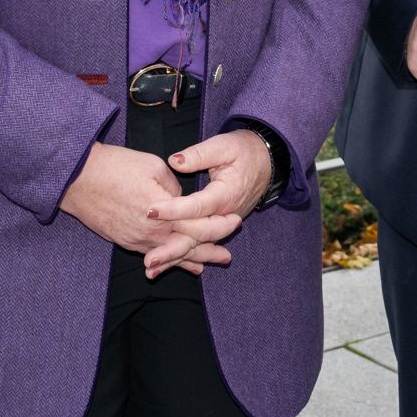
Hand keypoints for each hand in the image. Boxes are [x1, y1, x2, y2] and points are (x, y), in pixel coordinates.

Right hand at [58, 143, 227, 276]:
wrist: (76, 178)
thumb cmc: (115, 167)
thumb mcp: (154, 167)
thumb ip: (174, 187)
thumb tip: (181, 199)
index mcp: (164, 213)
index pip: (199, 226)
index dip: (219, 225)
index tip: (235, 222)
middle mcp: (152, 233)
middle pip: (188, 247)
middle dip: (209, 251)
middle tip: (227, 258)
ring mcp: (137, 240)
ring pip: (170, 255)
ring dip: (190, 260)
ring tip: (207, 266)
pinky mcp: (124, 241)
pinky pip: (152, 255)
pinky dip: (167, 260)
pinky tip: (175, 263)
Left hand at [141, 129, 277, 274]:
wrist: (267, 163)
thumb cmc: (243, 151)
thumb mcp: (223, 146)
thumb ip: (198, 154)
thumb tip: (175, 161)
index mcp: (225, 194)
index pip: (197, 206)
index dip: (173, 209)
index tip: (150, 210)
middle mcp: (225, 214)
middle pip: (197, 235)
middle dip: (172, 248)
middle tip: (148, 259)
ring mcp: (222, 224)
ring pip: (197, 245)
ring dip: (174, 259)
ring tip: (151, 271)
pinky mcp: (217, 227)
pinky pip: (199, 244)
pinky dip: (181, 257)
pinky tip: (163, 267)